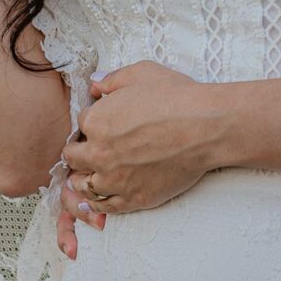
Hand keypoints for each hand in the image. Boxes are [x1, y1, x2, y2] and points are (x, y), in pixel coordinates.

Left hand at [53, 61, 221, 254]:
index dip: (93, 121)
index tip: (105, 123)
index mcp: (97, 121)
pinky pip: (105, 207)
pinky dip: (98, 202)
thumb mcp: (143, 73)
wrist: (207, 127)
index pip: (81, 123)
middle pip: (74, 156)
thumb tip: (95, 85)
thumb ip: (113, 79)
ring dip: (85, 177)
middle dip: (82, 149)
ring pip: (84, 185)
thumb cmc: (178, 97)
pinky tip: (100, 197)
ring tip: (93, 174)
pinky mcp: (133, 199)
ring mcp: (115, 180)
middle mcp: (99, 153)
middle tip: (95, 148)